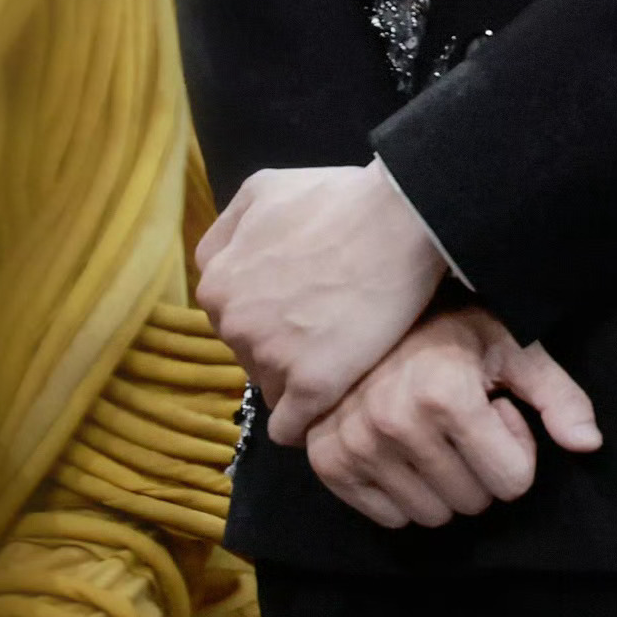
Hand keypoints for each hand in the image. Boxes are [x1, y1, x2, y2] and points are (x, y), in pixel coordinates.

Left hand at [196, 161, 447, 444]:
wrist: (399, 220)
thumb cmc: (334, 199)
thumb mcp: (261, 189)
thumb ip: (225, 232)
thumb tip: (220, 266)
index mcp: (216, 285)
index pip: (228, 314)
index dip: (263, 306)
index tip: (295, 299)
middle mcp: (234, 327)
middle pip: (248, 351)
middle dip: (278, 341)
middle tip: (322, 320)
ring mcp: (272, 360)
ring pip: (271, 388)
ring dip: (296, 377)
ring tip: (337, 351)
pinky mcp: (312, 388)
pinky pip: (291, 428)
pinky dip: (306, 420)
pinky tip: (329, 399)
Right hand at [305, 306, 602, 528]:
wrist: (378, 311)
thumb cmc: (458, 329)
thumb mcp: (517, 347)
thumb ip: (559, 396)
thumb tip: (590, 444)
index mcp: (445, 391)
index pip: (513, 482)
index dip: (514, 445)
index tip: (496, 408)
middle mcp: (393, 420)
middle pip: (473, 504)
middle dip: (480, 466)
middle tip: (463, 417)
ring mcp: (355, 443)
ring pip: (432, 516)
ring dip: (443, 482)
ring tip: (434, 428)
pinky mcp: (328, 461)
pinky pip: (389, 518)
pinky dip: (403, 491)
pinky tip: (402, 445)